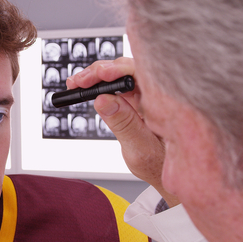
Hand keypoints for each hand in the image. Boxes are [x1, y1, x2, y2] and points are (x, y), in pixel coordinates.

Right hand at [67, 58, 177, 206]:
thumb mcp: (141, 148)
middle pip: (127, 69)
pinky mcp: (134, 99)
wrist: (165, 172)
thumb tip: (103, 100)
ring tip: (77, 84)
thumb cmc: (161, 163)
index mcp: (163, 101)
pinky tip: (86, 87)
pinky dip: (99, 85)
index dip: (118, 69)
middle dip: (101, 71)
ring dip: (97, 77)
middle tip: (79, 82)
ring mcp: (144, 95)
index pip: (140, 73)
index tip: (99, 75)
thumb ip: (123, 124)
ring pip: (120, 74)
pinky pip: (116, 85)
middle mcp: (155, 94)